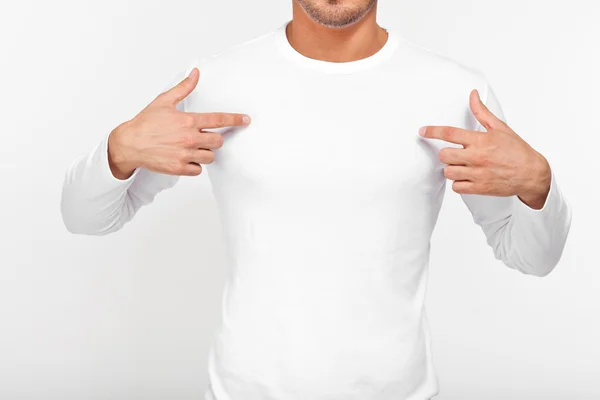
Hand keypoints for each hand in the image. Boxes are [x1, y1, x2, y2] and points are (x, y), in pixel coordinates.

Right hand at [108, 67, 250, 178]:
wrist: (129, 144)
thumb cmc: (145, 123)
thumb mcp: (164, 101)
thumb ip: (183, 88)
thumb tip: (195, 74)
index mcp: (188, 120)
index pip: (219, 120)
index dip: (235, 120)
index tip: (245, 120)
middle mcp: (189, 138)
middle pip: (218, 141)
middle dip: (213, 139)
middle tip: (202, 137)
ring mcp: (185, 154)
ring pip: (210, 156)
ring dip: (204, 153)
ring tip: (190, 148)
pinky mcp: (180, 168)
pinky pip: (198, 169)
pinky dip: (194, 165)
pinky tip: (184, 158)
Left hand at [418, 89, 550, 209]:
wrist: (531, 174)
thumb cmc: (516, 150)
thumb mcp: (500, 128)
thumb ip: (482, 113)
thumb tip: (473, 95)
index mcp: (480, 140)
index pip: (449, 133)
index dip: (432, 131)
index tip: (423, 131)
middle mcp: (477, 157)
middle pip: (444, 155)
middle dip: (446, 154)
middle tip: (454, 154)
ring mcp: (477, 174)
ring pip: (448, 172)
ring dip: (452, 169)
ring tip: (463, 166)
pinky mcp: (479, 188)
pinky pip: (456, 187)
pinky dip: (459, 183)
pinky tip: (467, 177)